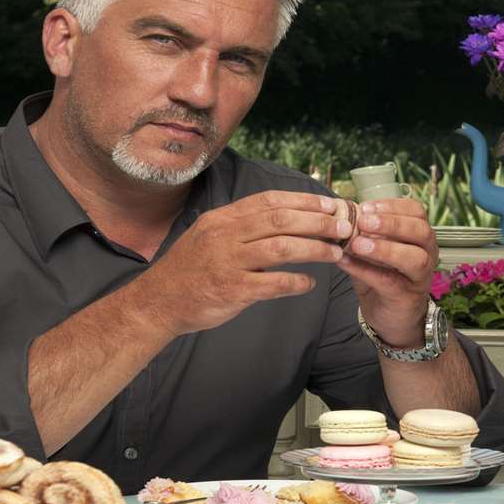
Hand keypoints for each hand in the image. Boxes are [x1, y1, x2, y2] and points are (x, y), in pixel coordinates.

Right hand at [137, 190, 347, 337]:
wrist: (158, 302)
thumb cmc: (190, 269)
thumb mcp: (209, 235)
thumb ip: (243, 226)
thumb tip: (285, 217)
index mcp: (223, 219)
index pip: (270, 201)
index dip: (304, 202)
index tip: (331, 205)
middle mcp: (225, 236)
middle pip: (281, 220)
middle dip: (318, 222)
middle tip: (345, 227)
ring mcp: (228, 262)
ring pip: (281, 248)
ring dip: (314, 249)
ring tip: (336, 253)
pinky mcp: (231, 290)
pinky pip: (272, 283)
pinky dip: (295, 282)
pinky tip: (309, 283)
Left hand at [338, 197, 438, 346]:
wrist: (392, 318)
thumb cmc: (385, 278)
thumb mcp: (374, 252)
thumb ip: (362, 235)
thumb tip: (338, 217)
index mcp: (420, 236)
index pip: (416, 212)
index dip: (392, 206)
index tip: (366, 207)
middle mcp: (427, 253)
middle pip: (420, 231)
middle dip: (391, 223)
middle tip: (363, 222)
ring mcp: (421, 276)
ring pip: (414, 258)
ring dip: (385, 248)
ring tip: (358, 244)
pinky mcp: (408, 297)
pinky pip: (390, 281)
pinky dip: (366, 270)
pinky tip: (345, 263)